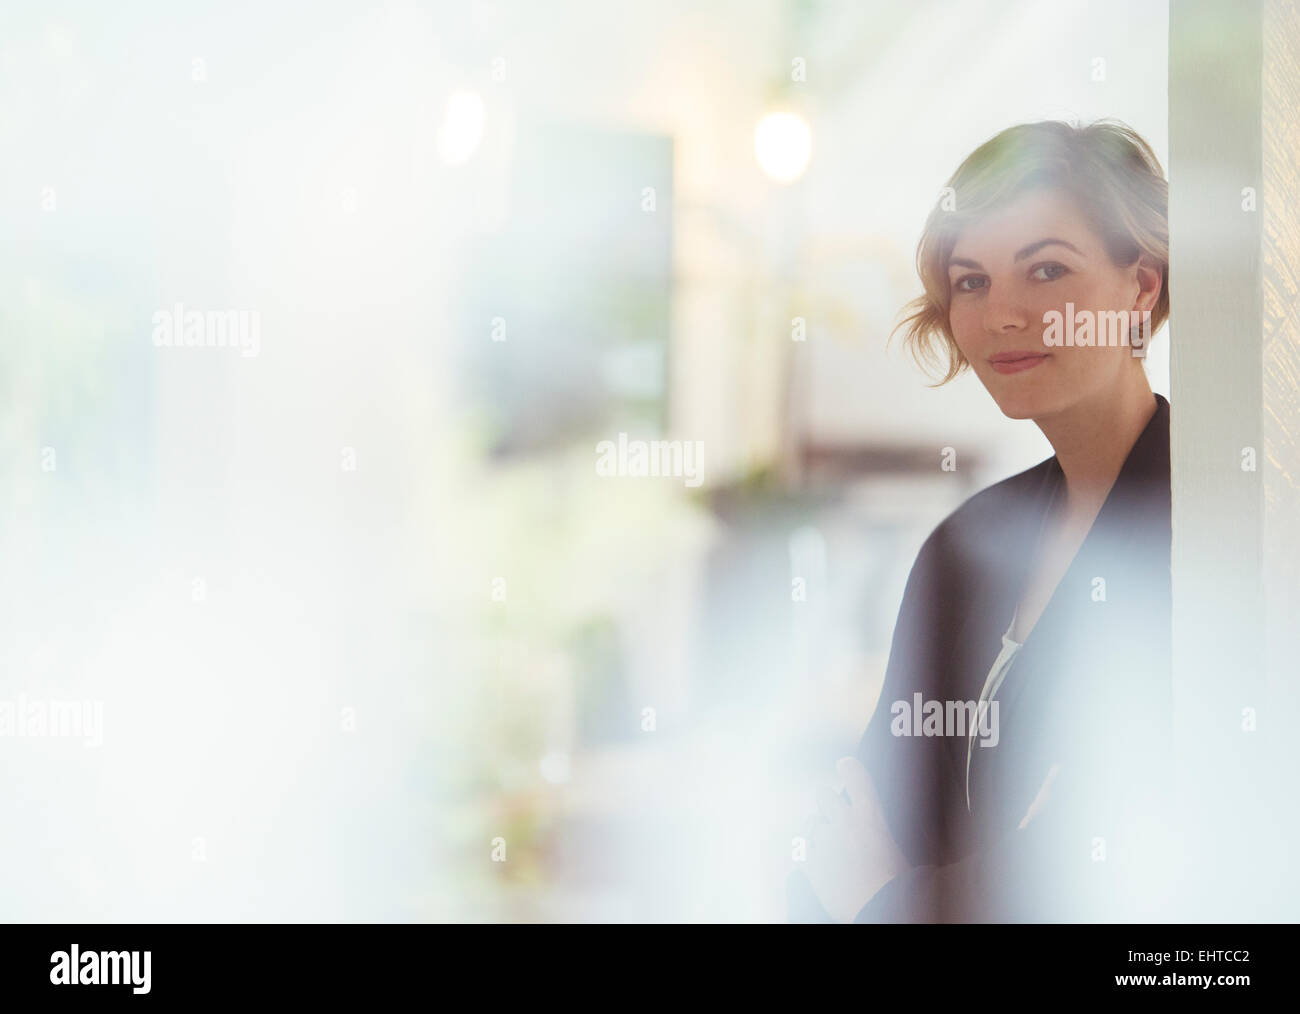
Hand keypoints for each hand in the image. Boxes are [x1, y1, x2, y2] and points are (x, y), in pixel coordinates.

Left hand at [801, 756, 910, 922]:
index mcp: (870, 814)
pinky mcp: (811, 863)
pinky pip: (803, 850)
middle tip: (837, 821)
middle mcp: (843, 821)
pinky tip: (823, 868)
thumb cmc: (899, 883)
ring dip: (819, 832)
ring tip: (833, 852)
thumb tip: (880, 830)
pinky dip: (810, 856)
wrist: (880, 907)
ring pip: (811, 824)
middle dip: (829, 805)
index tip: (845, 766)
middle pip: (824, 795)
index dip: (848, 769)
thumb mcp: (899, 845)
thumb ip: (881, 829)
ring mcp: (825, 841)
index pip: (854, 774)